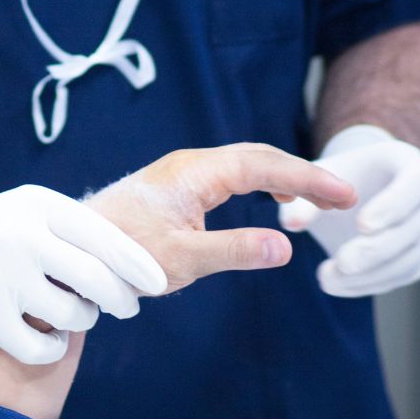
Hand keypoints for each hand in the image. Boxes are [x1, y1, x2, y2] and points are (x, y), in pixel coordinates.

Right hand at [0, 172, 166, 364]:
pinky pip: (41, 346)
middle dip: (122, 299)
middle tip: (126, 308)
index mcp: (40, 207)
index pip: (106, 238)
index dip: (138, 266)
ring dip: (86, 321)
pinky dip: (54, 348)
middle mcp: (22, 238)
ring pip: (74, 315)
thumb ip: (73, 231)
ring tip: (77, 316)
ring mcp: (3, 277)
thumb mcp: (27, 211)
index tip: (157, 284)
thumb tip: (133, 264)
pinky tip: (50, 339)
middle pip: (98, 279)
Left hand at [86, 143, 357, 293]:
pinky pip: (228, 175)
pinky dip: (258, 183)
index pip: (264, 166)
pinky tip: (268, 200)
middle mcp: (189, 164)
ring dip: (281, 177)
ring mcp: (181, 173)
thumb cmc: (121, 255)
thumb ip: (233, 251)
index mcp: (195, 173)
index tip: (344, 195)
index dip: (308, 178)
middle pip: (258, 157)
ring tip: (313, 200)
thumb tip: (286, 246)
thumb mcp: (181, 260)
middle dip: (302, 174)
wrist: (75, 251)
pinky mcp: (175, 187)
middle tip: (342, 198)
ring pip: (243, 164)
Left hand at [279, 125, 419, 296]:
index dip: (391, 207)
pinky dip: (372, 283)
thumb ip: (305, 193)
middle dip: (376, 250)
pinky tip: (340, 285)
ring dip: (370, 275)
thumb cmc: (339, 175)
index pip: (415, 185)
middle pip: (414, 229)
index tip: (361, 225)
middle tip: (341, 263)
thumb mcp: (320, 175)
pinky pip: (403, 274)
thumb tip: (291, 224)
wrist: (358, 186)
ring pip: (411, 259)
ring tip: (327, 279)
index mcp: (411, 165)